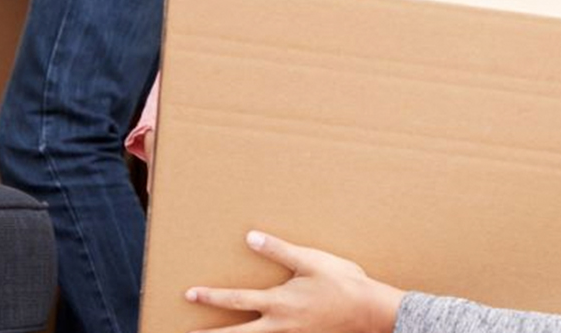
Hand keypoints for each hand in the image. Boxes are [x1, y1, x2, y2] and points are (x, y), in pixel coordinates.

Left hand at [186, 231, 404, 332]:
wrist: (370, 312)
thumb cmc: (342, 283)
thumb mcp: (310, 261)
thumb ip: (279, 250)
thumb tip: (250, 238)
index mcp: (279, 303)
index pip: (237, 300)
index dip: (211, 298)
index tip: (189, 295)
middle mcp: (280, 325)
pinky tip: (259, 332)